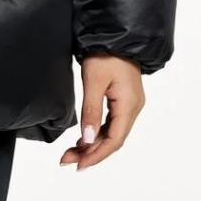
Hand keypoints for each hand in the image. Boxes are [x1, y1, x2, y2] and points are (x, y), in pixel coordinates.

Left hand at [60, 54, 144, 170]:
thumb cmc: (106, 55)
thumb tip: (88, 139)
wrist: (116, 35)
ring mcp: (130, 104)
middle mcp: (133, 108)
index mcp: (129, 105)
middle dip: (91, 153)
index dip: (96, 155)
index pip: (114, 140)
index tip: (79, 165)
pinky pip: (112, 124)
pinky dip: (97, 133)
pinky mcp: (123, 100)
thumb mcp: (93, 82)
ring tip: (71, 153)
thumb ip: (91, 112)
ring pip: (112, 133)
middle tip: (68, 160)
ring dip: (93, 145)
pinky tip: (84, 139)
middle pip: (113, 140)